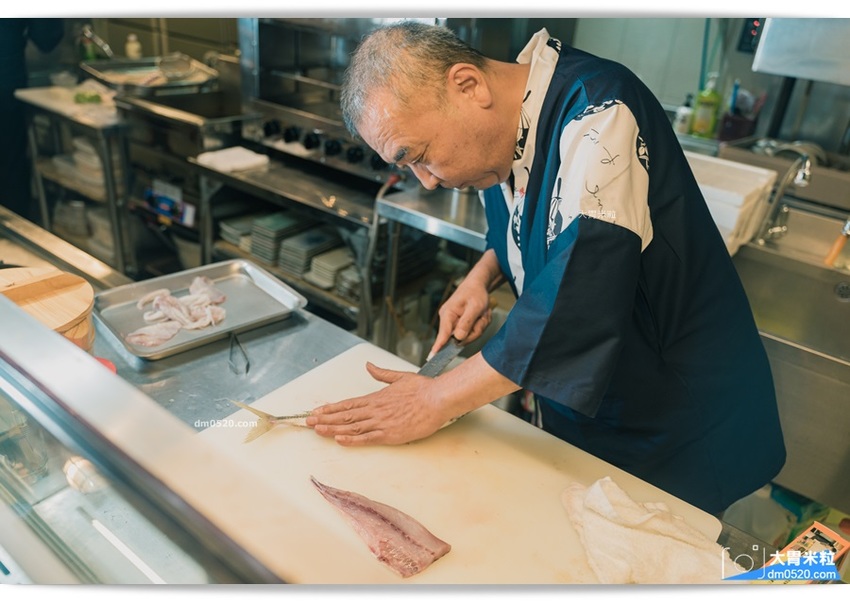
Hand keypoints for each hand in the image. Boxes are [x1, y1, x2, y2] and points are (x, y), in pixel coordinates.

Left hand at [305, 362, 452, 445]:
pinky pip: (367, 438)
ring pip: (351, 427)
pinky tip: (339, 440)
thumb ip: (382, 374)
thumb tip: (369, 365)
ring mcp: (381, 422)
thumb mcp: (400, 377)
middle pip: (345, 416)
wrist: (438, 399)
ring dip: (333, 429)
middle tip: (308, 422)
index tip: (317, 411)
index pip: (348, 404)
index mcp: (376, 397)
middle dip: (325, 419)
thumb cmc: (422, 389)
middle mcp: (375, 409)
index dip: (331, 408)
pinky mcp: (390, 434)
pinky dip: (352, 440)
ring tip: (317, 431)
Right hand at [429, 276, 491, 357]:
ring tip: (481, 314)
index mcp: (448, 314)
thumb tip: (458, 338)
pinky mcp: (458, 325)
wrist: (476, 286)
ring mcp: (453, 323)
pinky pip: (470, 333)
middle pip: (460, 338)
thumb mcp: (475, 307)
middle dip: (475, 330)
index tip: (432, 356)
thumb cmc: (475, 293)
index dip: (439, 346)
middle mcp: (447, 319)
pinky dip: (478, 326)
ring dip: (478, 327)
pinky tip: (479, 317)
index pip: (443, 333)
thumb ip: (467, 322)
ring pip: (468, 336)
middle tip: (482, 318)